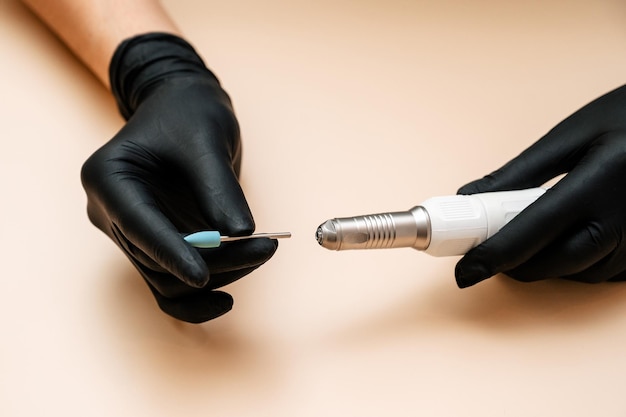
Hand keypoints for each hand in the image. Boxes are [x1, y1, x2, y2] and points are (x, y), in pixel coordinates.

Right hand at [81, 33, 277, 322]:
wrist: (186, 108)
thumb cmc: (189, 114)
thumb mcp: (206, 141)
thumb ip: (220, 188)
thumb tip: (241, 235)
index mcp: (108, 178)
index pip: (136, 225)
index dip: (169, 253)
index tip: (202, 276)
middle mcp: (111, 212)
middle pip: (156, 259)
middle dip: (213, 262)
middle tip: (264, 248)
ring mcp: (132, 232)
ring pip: (167, 278)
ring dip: (217, 275)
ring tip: (262, 250)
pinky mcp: (155, 244)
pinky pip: (171, 282)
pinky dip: (198, 294)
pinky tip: (226, 299)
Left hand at [455, 84, 625, 287]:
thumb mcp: (571, 135)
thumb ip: (518, 172)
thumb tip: (471, 198)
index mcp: (598, 184)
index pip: (531, 233)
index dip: (492, 257)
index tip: (465, 271)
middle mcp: (624, 221)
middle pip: (553, 264)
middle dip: (514, 264)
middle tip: (490, 249)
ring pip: (578, 274)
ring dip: (543, 265)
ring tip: (527, 238)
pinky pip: (603, 273)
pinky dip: (575, 265)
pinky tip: (566, 240)